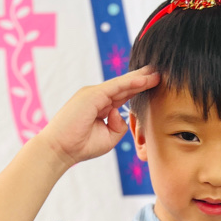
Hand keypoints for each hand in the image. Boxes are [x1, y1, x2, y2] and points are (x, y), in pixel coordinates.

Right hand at [37, 66, 159, 168]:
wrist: (60, 149)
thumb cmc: (81, 146)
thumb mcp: (108, 137)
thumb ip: (118, 126)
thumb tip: (121, 114)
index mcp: (100, 106)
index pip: (124, 95)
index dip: (139, 89)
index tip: (155, 84)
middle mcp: (97, 97)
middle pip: (125, 86)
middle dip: (143, 79)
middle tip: (159, 71)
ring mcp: (93, 94)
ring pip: (122, 84)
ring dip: (140, 78)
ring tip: (157, 72)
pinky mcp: (92, 95)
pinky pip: (116, 87)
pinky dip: (131, 83)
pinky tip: (144, 79)